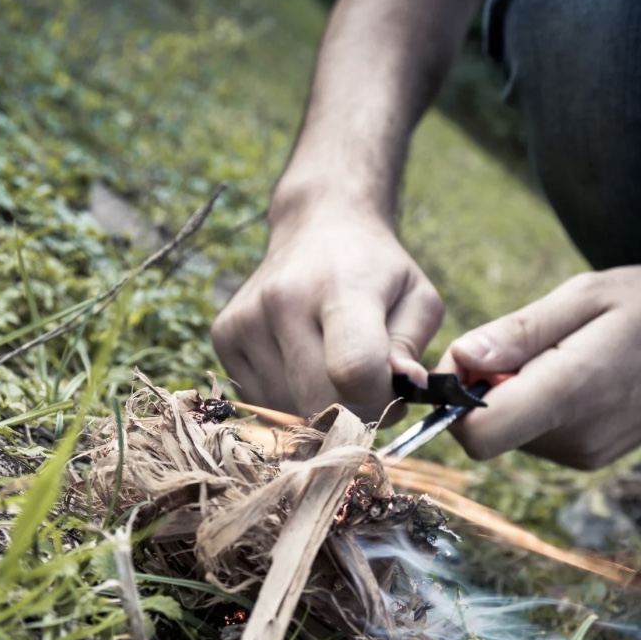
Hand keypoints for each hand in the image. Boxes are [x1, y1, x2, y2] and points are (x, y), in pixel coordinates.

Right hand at [212, 202, 443, 420]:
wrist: (318, 226)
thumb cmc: (377, 270)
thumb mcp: (417, 299)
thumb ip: (411, 348)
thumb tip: (406, 388)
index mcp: (341, 287)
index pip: (354, 370)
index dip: (382, 399)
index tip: (394, 389)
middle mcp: (283, 301)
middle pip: (318, 402)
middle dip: (354, 413)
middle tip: (370, 389)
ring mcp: (246, 319)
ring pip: (289, 410)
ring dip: (321, 409)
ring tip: (335, 369)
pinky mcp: (223, 335)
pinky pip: (262, 402)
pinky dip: (290, 399)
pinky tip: (304, 364)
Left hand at [441, 267, 640, 467]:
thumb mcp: (585, 295)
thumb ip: (519, 331)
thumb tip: (461, 357)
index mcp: (569, 391)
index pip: (478, 433)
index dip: (456, 397)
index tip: (474, 356)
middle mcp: (573, 437)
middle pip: (488, 430)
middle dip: (485, 388)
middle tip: (528, 342)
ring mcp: (582, 454)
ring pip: (510, 432)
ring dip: (515, 393)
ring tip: (560, 353)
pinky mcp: (588, 457)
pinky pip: (536, 434)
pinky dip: (537, 404)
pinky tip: (573, 373)